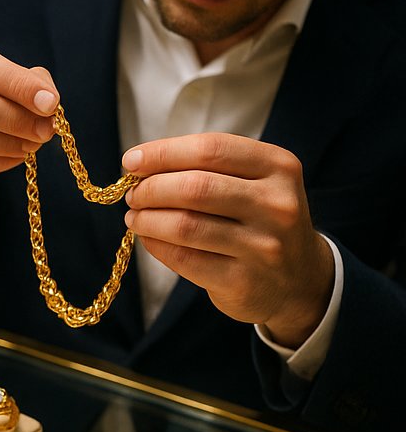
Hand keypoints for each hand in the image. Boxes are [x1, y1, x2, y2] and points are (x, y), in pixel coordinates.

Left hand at [121, 133, 333, 347]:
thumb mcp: (255, 184)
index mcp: (279, 167)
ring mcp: (261, 246)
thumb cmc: (262, 221)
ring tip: (135, 217)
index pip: (211, 150)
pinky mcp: (241, 281)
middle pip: (195, 187)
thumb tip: (141, 165)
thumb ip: (209, 169)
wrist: (300, 280)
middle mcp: (275, 205)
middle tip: (133, 195)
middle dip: (151, 189)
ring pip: (184, 225)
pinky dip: (156, 245)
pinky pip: (183, 259)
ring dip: (147, 219)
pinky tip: (148, 238)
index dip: (163, 152)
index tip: (131, 160)